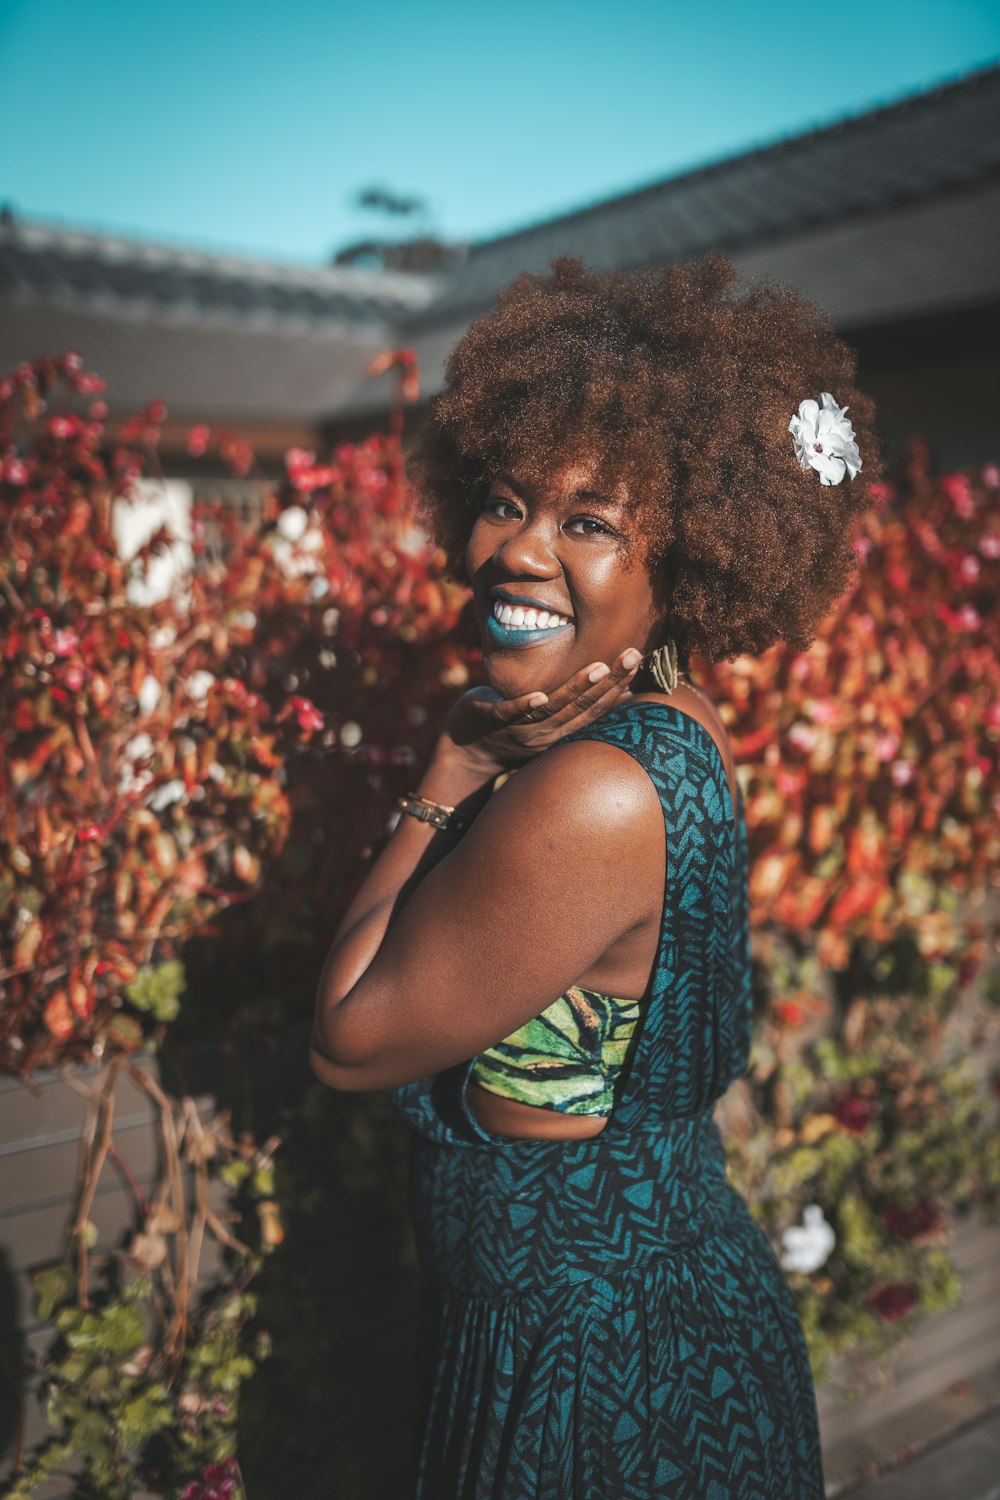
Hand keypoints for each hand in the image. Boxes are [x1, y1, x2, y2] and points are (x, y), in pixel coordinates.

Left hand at [438, 648, 643, 777]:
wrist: (465, 749)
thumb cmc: (511, 725)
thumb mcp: (547, 716)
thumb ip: (575, 705)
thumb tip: (612, 690)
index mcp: (561, 730)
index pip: (596, 708)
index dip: (618, 685)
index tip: (637, 660)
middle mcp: (546, 733)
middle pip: (583, 707)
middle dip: (609, 682)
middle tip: (632, 656)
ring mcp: (521, 729)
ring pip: (553, 709)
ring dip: (577, 689)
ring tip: (599, 668)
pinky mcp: (493, 720)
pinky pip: (512, 714)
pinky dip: (526, 705)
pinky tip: (540, 696)